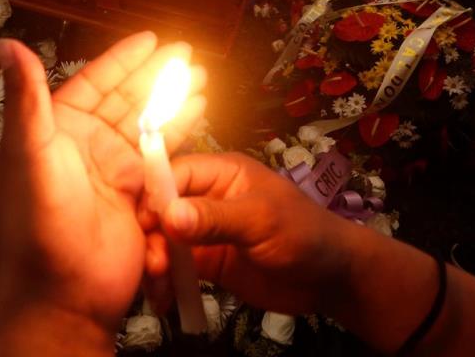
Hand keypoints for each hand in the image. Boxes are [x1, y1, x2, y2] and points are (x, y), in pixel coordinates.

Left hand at [0, 34, 205, 354]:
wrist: (64, 293)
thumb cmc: (39, 226)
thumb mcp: (30, 154)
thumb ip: (27, 98)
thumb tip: (9, 45)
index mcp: (54, 130)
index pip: (93, 82)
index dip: (122, 60)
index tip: (151, 39)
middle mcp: (83, 147)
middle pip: (125, 99)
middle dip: (156, 75)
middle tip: (188, 54)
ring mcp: (111, 172)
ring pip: (147, 125)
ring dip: (173, 100)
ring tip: (201, 79)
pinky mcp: (136, 197)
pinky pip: (162, 157)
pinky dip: (181, 134)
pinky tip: (200, 114)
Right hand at [141, 153, 357, 317]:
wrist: (330, 278)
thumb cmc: (303, 234)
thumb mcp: (260, 220)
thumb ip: (215, 218)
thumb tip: (168, 216)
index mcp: (221, 173)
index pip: (173, 174)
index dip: (153, 197)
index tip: (144, 227)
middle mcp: (207, 198)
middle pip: (160, 210)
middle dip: (151, 237)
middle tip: (153, 266)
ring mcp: (205, 232)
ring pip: (163, 241)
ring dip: (154, 263)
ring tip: (157, 289)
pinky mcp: (206, 262)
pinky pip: (175, 268)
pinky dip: (164, 283)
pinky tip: (163, 301)